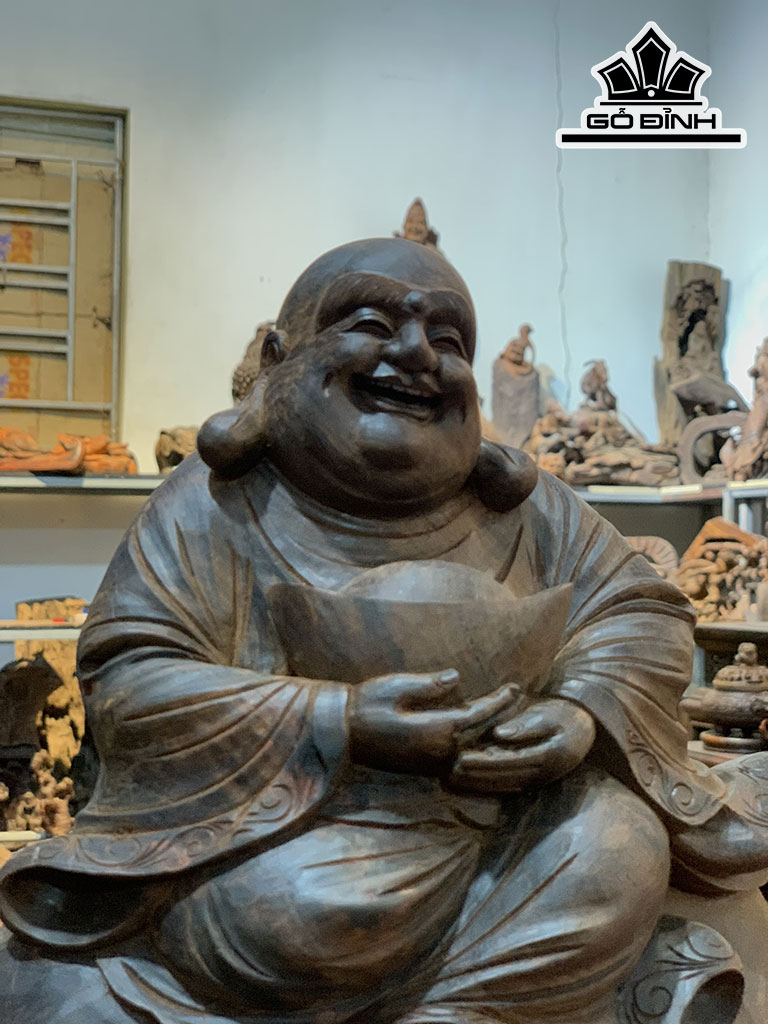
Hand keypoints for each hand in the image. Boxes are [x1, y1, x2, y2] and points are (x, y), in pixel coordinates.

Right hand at [349, 670, 521, 775]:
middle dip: (502, 717)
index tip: (517, 687)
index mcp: (437, 730)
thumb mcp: (396, 686)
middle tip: (519, 700)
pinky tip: (481, 739)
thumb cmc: (366, 705)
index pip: (479, 715)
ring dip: (492, 735)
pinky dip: (476, 748)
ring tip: (508, 720)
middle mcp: (440, 751)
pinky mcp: (424, 765)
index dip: (500, 701)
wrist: (341, 734)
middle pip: (481, 734)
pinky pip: (460, 757)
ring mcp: (432, 762)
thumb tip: (458, 678)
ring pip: (473, 750)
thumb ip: (429, 686)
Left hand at [448, 698, 594, 793]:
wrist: (587, 728)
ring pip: (503, 784)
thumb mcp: (550, 715)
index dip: (483, 761)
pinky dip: (487, 785)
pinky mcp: (534, 781)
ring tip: (452, 779)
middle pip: (502, 777)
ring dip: (477, 783)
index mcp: (548, 756)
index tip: (460, 758)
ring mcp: (538, 780)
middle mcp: (542, 774)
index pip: (509, 761)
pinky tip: (468, 783)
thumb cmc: (567, 715)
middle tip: (448, 772)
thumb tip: (499, 734)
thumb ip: (526, 725)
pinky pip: (508, 786)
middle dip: (474, 776)